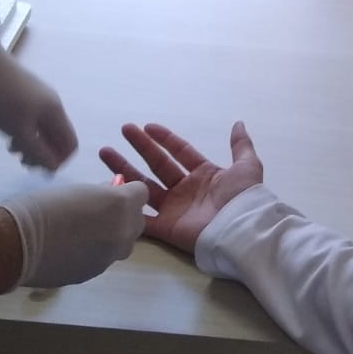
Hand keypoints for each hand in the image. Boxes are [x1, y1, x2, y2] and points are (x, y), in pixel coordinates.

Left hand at [0, 33, 77, 169]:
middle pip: (57, 138)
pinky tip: (8, 134)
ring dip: (32, 144)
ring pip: (43, 129)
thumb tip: (54, 168)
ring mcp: (39, 98)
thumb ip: (38, 151)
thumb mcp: (19, 130)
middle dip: (43, 154)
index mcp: (56, 113)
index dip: (59, 161)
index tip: (39, 170)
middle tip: (22, 162)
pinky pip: (33, 120)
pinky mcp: (26, 94)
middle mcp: (52, 105)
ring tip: (12, 149)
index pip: (70, 144)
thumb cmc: (1, 100)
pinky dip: (25, 131)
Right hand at [0, 180, 148, 287]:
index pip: (141, 193)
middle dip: (123, 215)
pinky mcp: (95, 274)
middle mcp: (122, 233)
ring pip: (123, 243)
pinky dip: (96, 252)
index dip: (126, 191)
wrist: (16, 243)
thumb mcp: (77, 190)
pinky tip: (74, 247)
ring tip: (84, 230)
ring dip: (112, 235)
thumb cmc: (42, 207)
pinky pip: (105, 258)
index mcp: (120, 205)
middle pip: (136, 221)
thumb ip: (101, 194)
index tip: (111, 190)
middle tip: (98, 210)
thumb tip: (109, 195)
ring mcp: (110, 257)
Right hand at [98, 122, 263, 254]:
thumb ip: (241, 145)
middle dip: (140, 147)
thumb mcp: (247, 166)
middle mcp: (186, 189)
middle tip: (123, 130)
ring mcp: (174, 209)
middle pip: (158, 164)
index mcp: (204, 174)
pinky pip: (142, 219)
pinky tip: (109, 191)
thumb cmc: (244, 197)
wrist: (241, 230)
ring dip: (124, 170)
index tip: (147, 126)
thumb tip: (238, 122)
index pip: (180, 151)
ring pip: (144, 186)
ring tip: (105, 152)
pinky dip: (127, 208)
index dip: (164, 138)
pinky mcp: (166, 228)